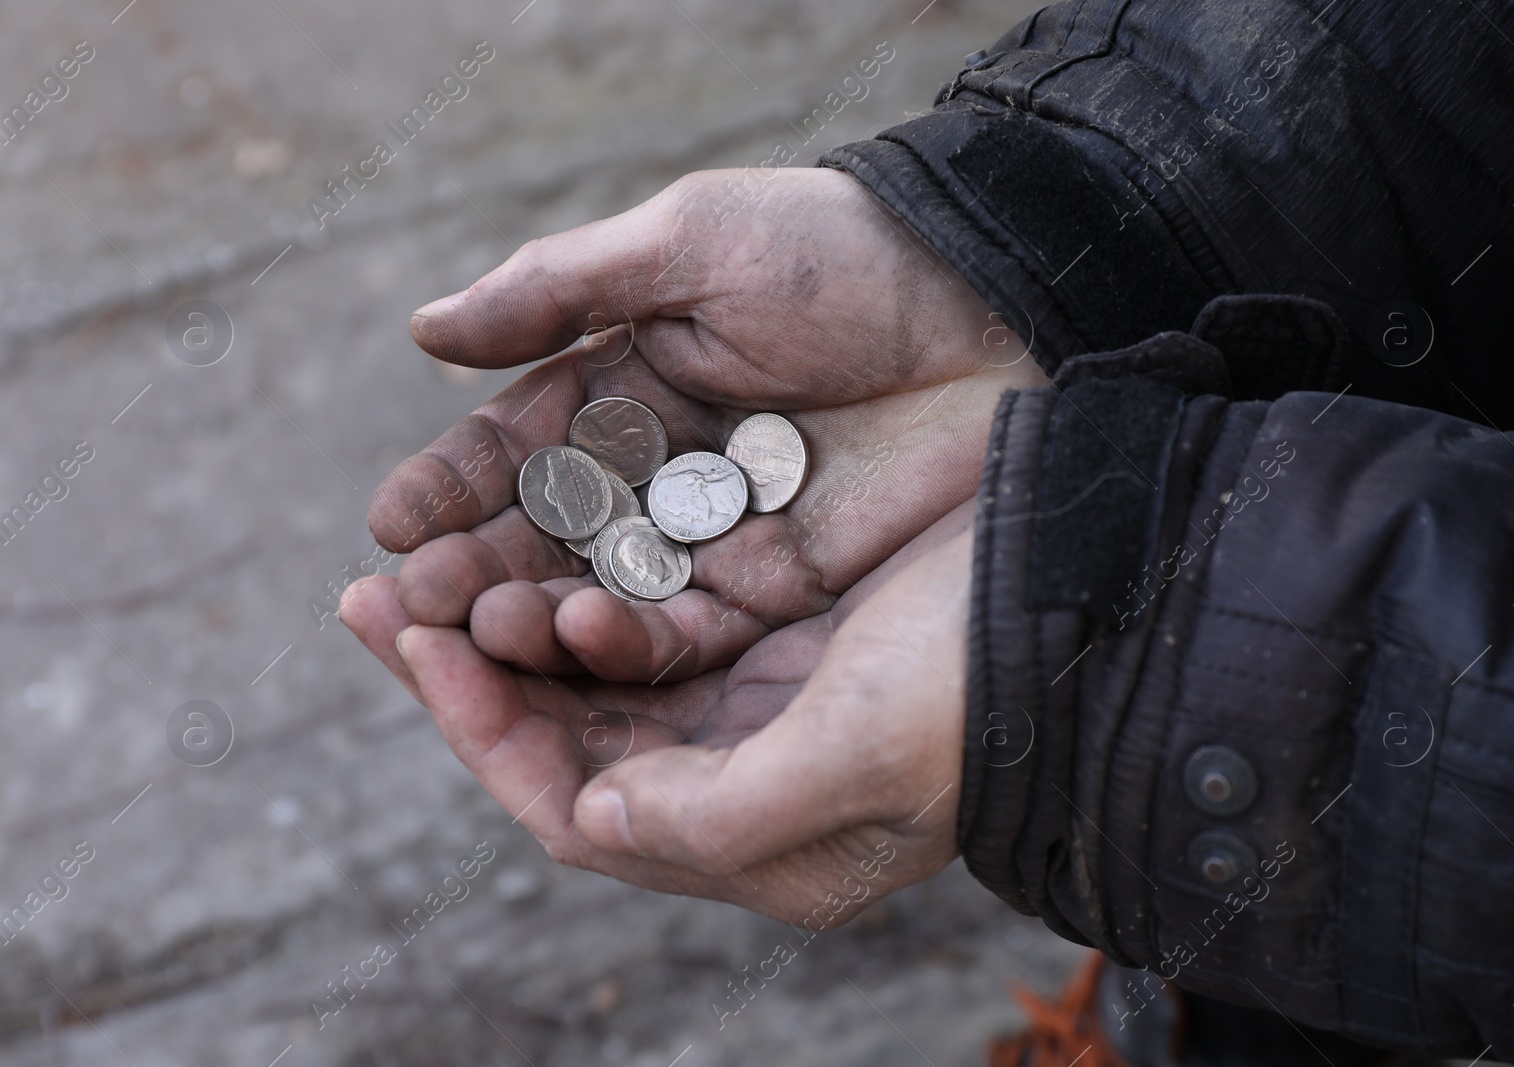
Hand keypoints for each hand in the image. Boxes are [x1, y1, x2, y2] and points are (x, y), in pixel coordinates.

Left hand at [339, 502, 973, 921]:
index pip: (577, 805)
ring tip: (433, 558)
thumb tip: (597, 812)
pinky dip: (585, 575)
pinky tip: (541, 529)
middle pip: (566, 740)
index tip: (414, 643)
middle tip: (378, 595)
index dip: (482, 732)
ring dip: (514, 619)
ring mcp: (758, 698)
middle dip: (470, 674)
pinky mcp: (777, 625)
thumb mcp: (861, 761)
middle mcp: (745, 776)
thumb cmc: (985, 683)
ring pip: (596, 673)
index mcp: (759, 835)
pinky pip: (649, 609)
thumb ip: (720, 812)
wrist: (1092, 589)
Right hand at [361, 166, 1045, 684]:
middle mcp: (664, 466)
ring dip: (535, 613)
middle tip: (406, 602)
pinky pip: (691, 625)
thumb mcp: (694, 243)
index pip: (521, 443)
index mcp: (633, 376)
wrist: (998, 306)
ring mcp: (718, 533)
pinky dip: (629, 639)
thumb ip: (563, 291)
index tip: (390, 524)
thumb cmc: (842, 252)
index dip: (454, 483)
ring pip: (608, 589)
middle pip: (552, 531)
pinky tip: (570, 641)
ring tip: (467, 628)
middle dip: (476, 563)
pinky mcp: (780, 586)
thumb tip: (425, 331)